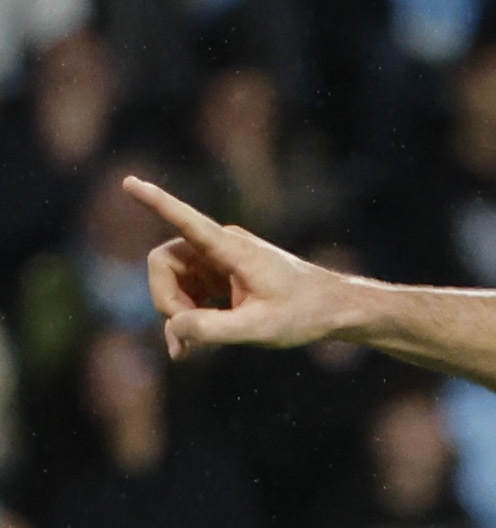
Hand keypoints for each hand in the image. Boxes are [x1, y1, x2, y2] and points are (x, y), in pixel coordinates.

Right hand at [129, 175, 362, 360]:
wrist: (335, 309)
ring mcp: (218, 260)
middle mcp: (221, 246)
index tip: (129, 182)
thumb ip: (212, 329)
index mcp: (232, 249)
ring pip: (172, 280)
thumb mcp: (259, 329)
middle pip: (163, 263)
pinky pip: (186, 292)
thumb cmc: (304, 314)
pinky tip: (189, 344)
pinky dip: (185, 316)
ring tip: (192, 345)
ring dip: (175, 312)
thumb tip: (173, 327)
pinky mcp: (220, 276)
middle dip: (165, 300)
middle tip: (186, 334)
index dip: (155, 203)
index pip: (187, 221)